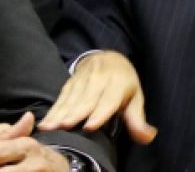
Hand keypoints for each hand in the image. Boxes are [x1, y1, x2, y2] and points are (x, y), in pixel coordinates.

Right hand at [38, 50, 156, 143]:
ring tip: (49, 127)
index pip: (108, 99)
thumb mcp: (135, 97)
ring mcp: (83, 78)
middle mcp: (99, 78)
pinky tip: (45, 122)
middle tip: (64, 127)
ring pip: (71, 98)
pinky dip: (53, 109)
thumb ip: (137, 119)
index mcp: (118, 82)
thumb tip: (149, 136)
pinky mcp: (71, 81)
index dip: (99, 113)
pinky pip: (62, 96)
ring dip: (59, 113)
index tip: (90, 127)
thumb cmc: (124, 83)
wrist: (109, 57)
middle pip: (86, 99)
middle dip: (74, 114)